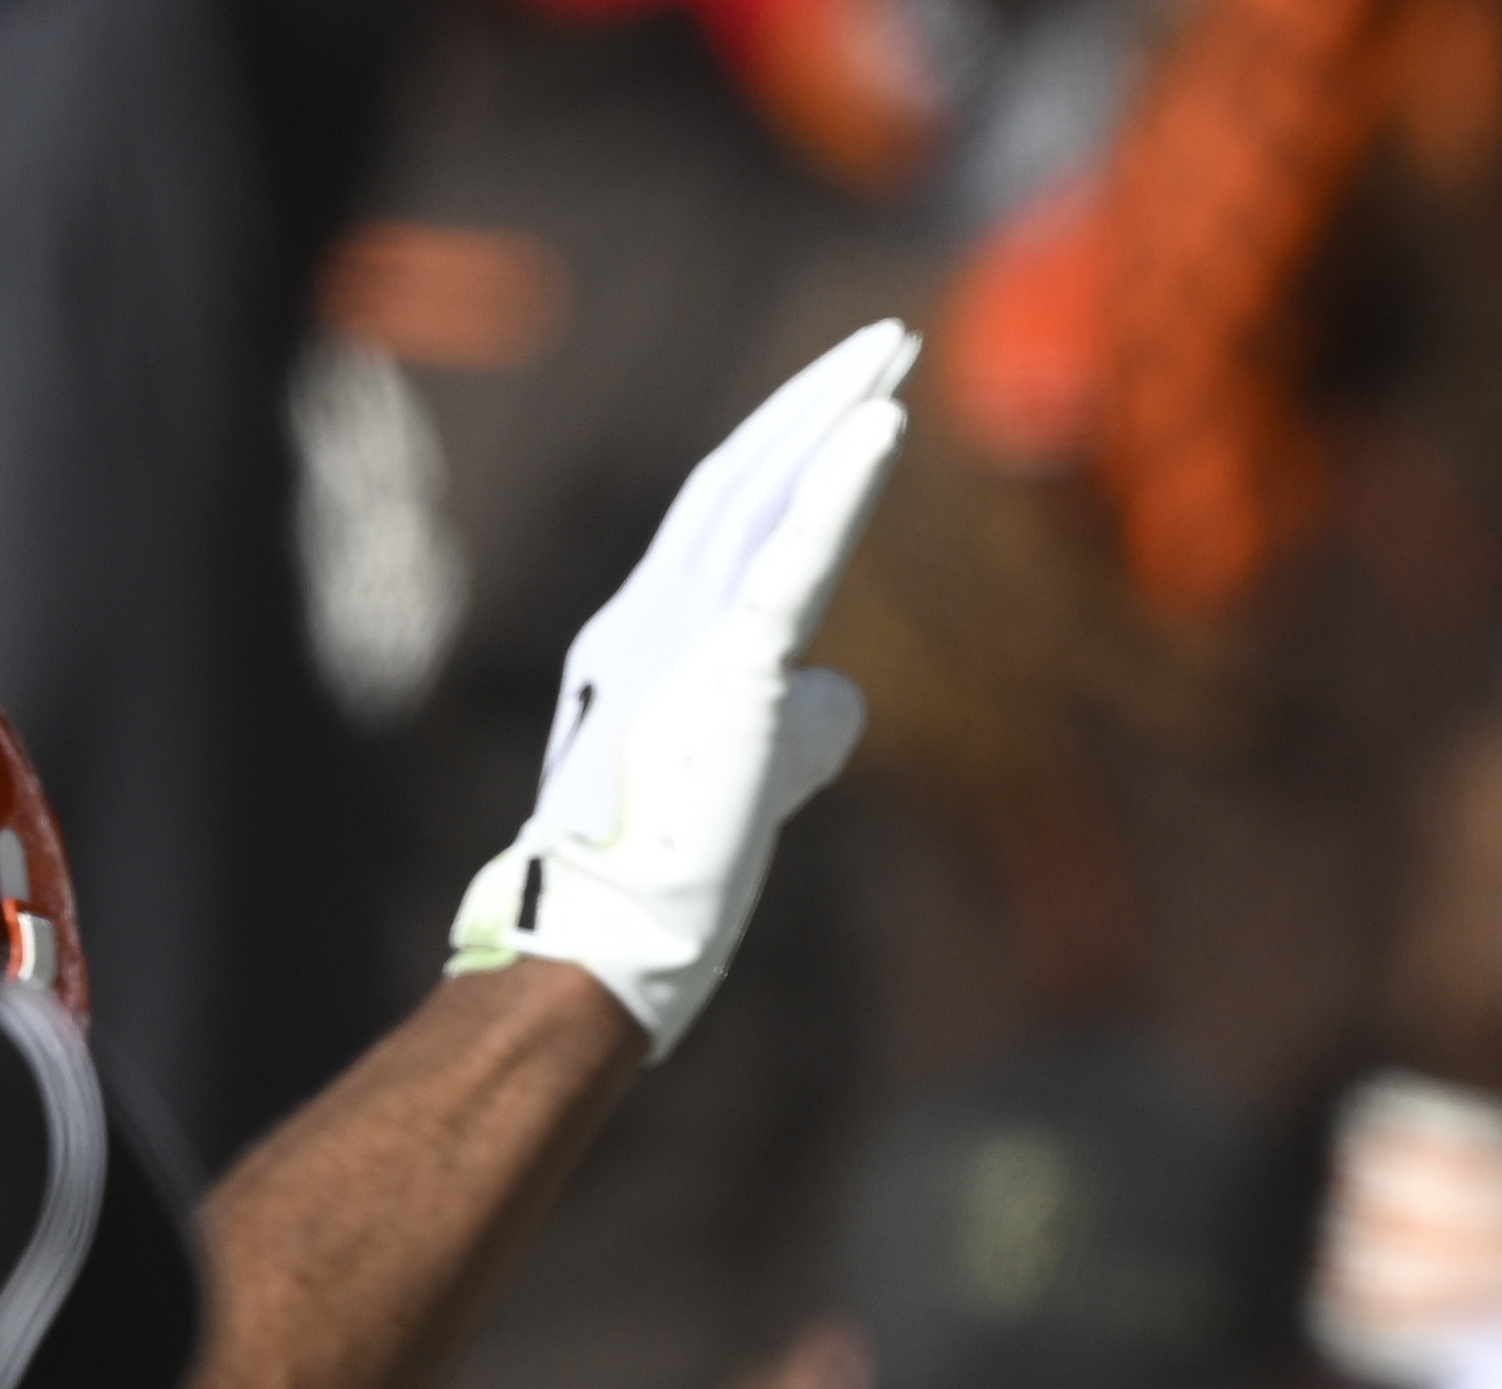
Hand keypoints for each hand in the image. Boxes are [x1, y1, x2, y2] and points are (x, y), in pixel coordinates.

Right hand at [446, 318, 917, 1054]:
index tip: (855, 395)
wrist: (605, 938)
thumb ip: (798, 723)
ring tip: (896, 353)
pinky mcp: (724, 668)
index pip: (729, 513)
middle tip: (890, 338)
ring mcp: (680, 634)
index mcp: (653, 632)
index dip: (791, 447)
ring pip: (763, 495)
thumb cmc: (667, 875)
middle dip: (816, 400)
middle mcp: (654, 610)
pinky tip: (886, 427)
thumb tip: (847, 691)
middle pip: (744, 475)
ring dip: (832, 415)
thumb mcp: (749, 777)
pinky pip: (790, 562)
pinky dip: (839, 490)